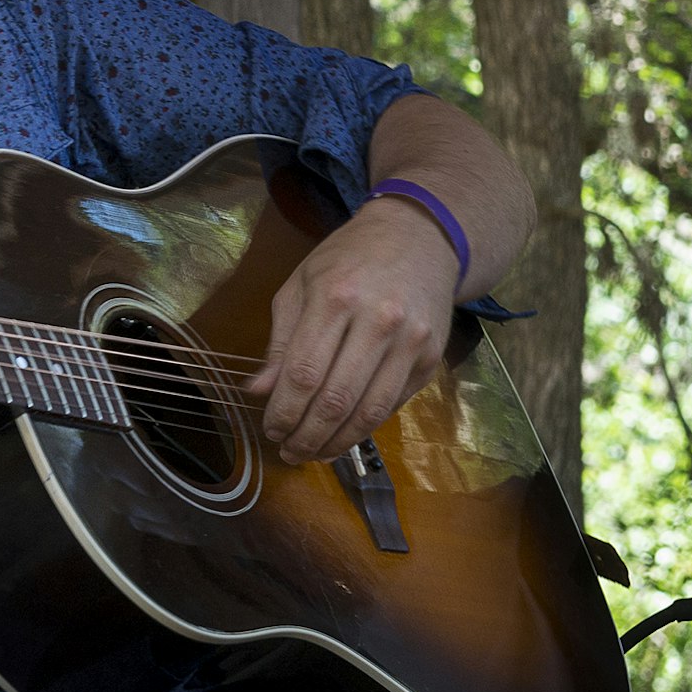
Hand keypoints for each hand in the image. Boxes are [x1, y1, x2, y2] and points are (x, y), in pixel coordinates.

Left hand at [245, 198, 461, 458]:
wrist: (420, 238)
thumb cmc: (349, 258)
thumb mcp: (301, 284)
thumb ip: (281, 341)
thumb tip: (258, 391)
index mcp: (336, 298)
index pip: (304, 373)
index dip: (284, 411)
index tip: (269, 430)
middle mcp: (379, 321)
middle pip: (337, 399)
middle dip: (307, 435)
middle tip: (288, 452)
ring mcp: (411, 342)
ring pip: (370, 411)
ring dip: (337, 442)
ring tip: (312, 453)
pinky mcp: (432, 358)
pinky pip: (394, 404)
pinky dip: (366, 427)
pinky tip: (343, 436)